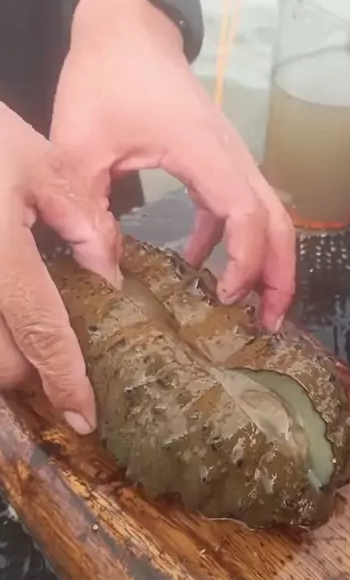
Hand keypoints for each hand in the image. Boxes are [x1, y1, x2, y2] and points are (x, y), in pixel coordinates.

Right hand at [0, 104, 119, 432]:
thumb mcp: (41, 162)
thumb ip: (82, 223)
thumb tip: (108, 277)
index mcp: (1, 257)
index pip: (41, 333)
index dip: (65, 381)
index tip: (84, 418)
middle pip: (3, 365)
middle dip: (33, 375)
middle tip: (61, 366)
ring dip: (7, 362)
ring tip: (33, 345)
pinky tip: (12, 320)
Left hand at [50, 0, 295, 331]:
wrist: (126, 34)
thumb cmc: (105, 82)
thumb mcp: (80, 148)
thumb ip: (90, 212)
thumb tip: (109, 274)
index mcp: (203, 150)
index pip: (245, 212)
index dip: (245, 260)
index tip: (225, 297)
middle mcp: (230, 155)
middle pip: (278, 221)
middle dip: (280, 275)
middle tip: (268, 324)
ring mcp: (230, 157)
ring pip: (269, 216)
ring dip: (267, 263)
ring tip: (251, 310)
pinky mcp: (219, 161)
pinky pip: (240, 207)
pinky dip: (230, 241)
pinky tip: (200, 266)